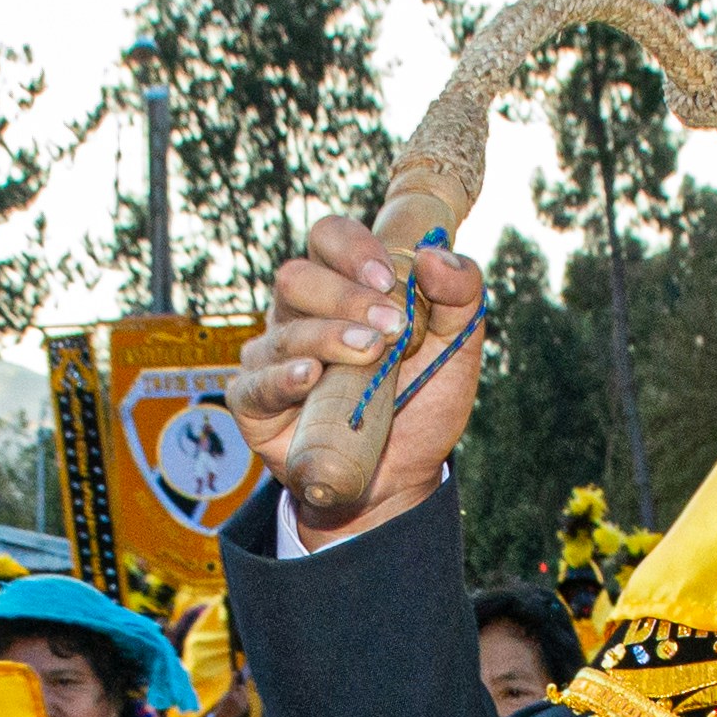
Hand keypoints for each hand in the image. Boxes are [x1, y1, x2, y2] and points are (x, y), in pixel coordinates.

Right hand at [232, 213, 489, 539]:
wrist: (401, 477)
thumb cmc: (420, 400)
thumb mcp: (456, 346)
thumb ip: (462, 293)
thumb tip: (435, 254)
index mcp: (341, 287)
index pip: (328, 238)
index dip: (353, 249)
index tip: (388, 279)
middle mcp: (299, 314)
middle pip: (297, 278)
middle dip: (344, 298)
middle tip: (389, 328)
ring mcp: (273, 359)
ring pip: (283, 333)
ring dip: (327, 338)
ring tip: (367, 355)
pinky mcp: (255, 405)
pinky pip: (254, 385)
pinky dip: (283, 379)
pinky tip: (310, 377)